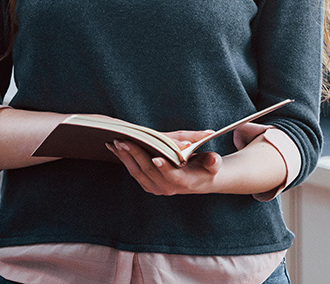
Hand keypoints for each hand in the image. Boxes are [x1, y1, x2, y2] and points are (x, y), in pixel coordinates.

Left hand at [106, 130, 220, 195]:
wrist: (200, 180)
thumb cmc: (206, 167)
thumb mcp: (213, 164)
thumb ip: (213, 162)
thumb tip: (213, 159)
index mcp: (183, 182)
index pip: (172, 175)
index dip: (164, 167)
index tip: (156, 158)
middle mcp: (167, 188)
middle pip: (148, 170)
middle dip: (135, 155)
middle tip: (124, 141)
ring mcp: (156, 188)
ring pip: (137, 172)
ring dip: (125, 157)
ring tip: (116, 142)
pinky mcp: (147, 184)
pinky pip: (133, 171)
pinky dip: (124, 159)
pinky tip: (116, 148)